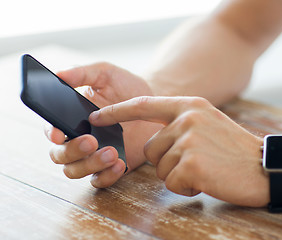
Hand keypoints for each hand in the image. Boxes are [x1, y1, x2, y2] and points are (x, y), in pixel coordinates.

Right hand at [45, 63, 161, 187]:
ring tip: (112, 152)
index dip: (52, 133)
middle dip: (72, 151)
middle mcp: (77, 139)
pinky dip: (106, 176)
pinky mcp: (110, 167)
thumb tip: (59, 73)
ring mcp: (93, 155)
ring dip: (90, 164)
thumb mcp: (106, 74)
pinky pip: (100, 180)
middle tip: (91, 140)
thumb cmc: (125, 87)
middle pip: (60, 155)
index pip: (52, 129)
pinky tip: (120, 163)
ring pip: (76, 171)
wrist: (153, 104)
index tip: (59, 133)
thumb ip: (83, 73)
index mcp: (70, 118)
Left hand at [89, 96, 268, 206]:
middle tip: (196, 162)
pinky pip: (171, 183)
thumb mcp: (209, 123)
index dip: (117, 111)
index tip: (96, 116)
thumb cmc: (236, 150)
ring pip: (159, 167)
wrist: (266, 166)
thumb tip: (154, 139)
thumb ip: (181, 123)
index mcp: (190, 106)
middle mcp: (186, 119)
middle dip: (167, 162)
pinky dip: (186, 187)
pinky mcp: (191, 164)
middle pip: (150, 148)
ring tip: (206, 169)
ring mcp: (188, 141)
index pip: (144, 105)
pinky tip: (208, 180)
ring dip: (178, 175)